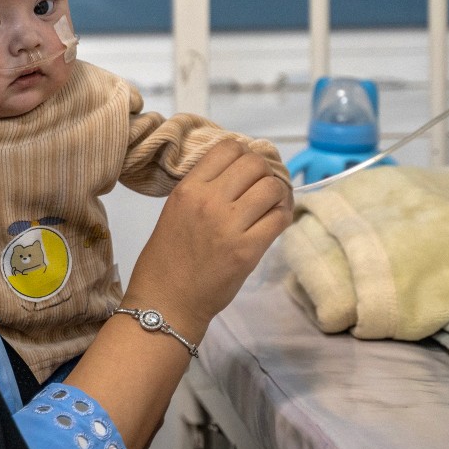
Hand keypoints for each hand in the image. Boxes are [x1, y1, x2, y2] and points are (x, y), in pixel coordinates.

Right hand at [121, 139, 292, 342]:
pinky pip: (279, 218)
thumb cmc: (168, 257)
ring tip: (271, 205)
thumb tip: (240, 172)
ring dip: (277, 194)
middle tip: (261, 187)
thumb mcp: (176, 209)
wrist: (166, 300)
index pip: (228, 147)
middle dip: (264, 172)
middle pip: (254, 163)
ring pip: (272, 187)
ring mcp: (229, 225)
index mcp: (188, 188)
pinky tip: (274, 221)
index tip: (246, 168)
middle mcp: (208, 200)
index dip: (244, 153)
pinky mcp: (248, 250)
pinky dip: (282, 215)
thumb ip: (204, 188)